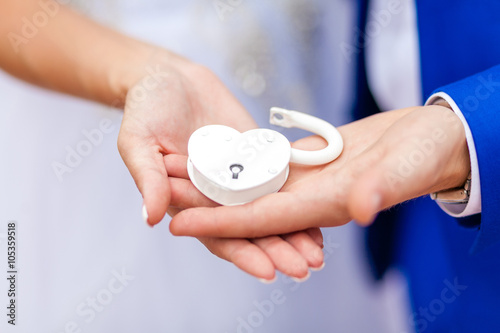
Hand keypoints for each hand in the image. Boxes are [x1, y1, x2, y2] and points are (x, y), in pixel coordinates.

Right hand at [117, 51, 322, 280]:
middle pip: (251, 231)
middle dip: (277, 250)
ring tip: (318, 252)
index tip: (268, 273)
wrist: (172, 78)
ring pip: (270, 211)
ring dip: (293, 232)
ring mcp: (240, 178)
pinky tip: (319, 213)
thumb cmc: (148, 107)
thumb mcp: (139, 141)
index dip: (242, 255)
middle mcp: (217, 196)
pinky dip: (298, 198)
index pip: (218, 236)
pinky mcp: (256, 158)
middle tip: (305, 268)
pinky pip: (280, 181)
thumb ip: (148, 178)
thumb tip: (151, 218)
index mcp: (189, 202)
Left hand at [168, 105, 469, 237]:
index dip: (220, 224)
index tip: (178, 223)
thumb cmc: (427, 155)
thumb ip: (382, 188)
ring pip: (249, 185)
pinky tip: (212, 153)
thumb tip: (358, 210)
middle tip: (159, 192)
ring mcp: (307, 181)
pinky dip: (237, 161)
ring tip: (175, 168)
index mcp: (325, 205)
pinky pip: (265, 165)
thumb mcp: (408, 167)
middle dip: (202, 203)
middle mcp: (309, 199)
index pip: (262, 221)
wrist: (432, 140)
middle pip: (245, 206)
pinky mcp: (308, 162)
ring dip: (213, 180)